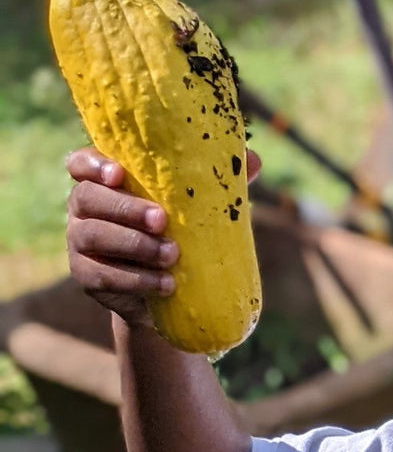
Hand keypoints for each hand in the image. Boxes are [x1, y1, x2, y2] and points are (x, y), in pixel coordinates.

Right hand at [65, 147, 261, 327]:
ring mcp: (80, 242)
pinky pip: (102, 276)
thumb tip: (254, 160)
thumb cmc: (184, 231)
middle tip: (162, 220)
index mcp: (106, 181)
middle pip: (87, 198)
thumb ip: (219, 181)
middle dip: (126, 208)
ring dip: (135, 246)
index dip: (93, 165)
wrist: (170, 290)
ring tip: (172, 255)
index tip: (119, 174)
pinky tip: (166, 284)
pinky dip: (136, 280)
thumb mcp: (201, 205)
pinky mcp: (86, 276)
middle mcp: (85, 207)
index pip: (80, 163)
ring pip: (93, 236)